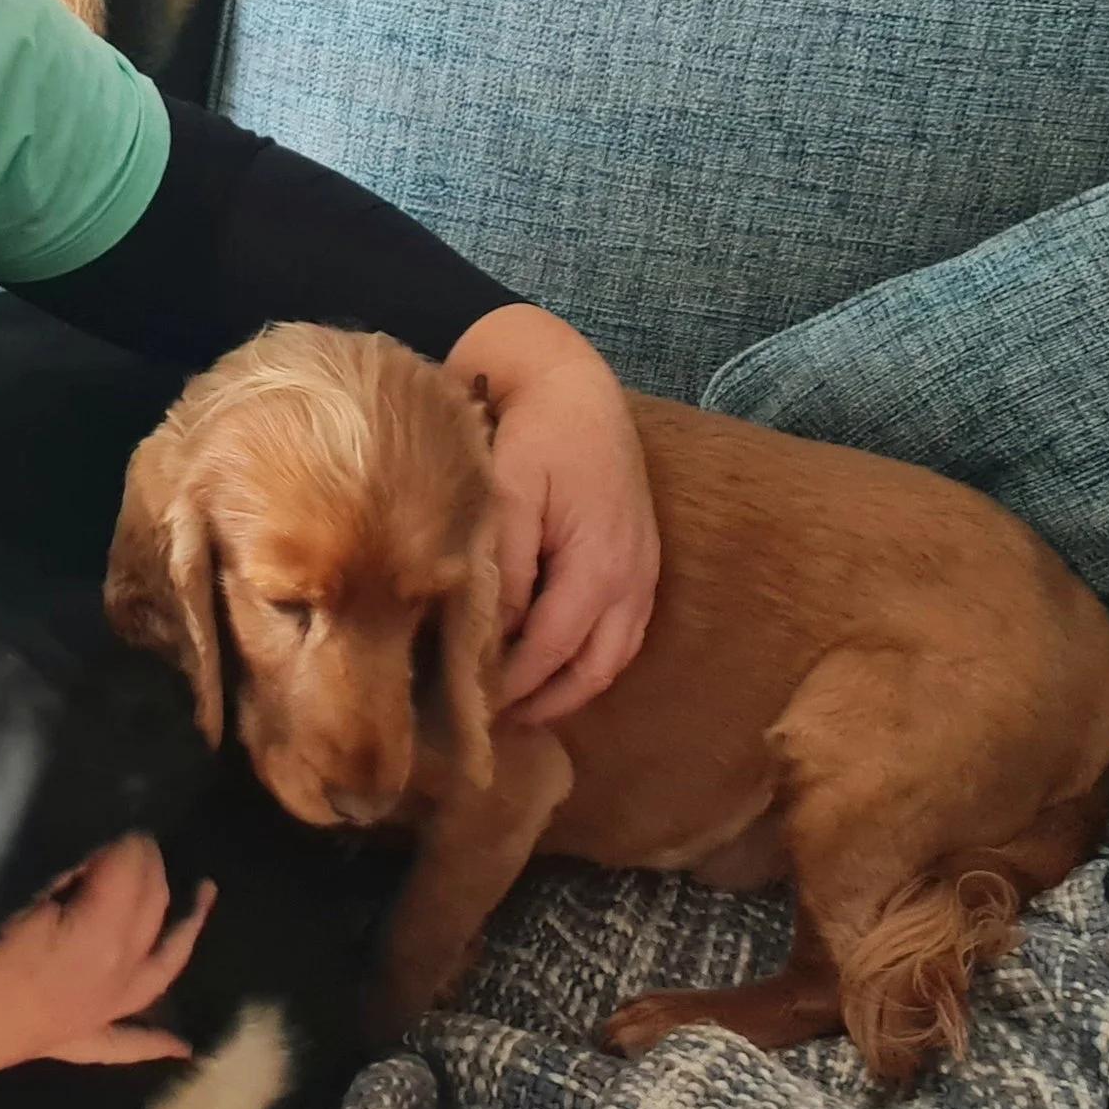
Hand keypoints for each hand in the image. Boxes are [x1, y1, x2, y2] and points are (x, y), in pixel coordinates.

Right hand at [0, 834, 211, 1102]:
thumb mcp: (1, 891)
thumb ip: (50, 861)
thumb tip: (79, 826)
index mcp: (99, 940)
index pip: (130, 867)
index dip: (123, 829)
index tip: (108, 796)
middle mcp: (112, 979)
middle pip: (150, 906)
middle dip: (146, 861)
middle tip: (124, 822)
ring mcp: (96, 1014)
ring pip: (157, 969)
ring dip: (182, 932)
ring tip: (206, 895)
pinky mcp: (70, 1040)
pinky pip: (122, 1043)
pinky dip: (152, 1043)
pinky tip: (180, 1047)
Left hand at [443, 302, 657, 727]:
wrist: (570, 381)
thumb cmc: (534, 433)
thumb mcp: (510, 497)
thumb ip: (506, 569)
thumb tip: (491, 638)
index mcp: (600, 566)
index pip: (551, 652)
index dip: (511, 688)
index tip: (467, 711)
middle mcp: (631, 579)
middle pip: (590, 671)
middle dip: (541, 704)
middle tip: (489, 727)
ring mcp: (641, 572)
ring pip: (609, 658)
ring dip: (565, 690)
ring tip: (515, 709)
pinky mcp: (637, 561)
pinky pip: (619, 633)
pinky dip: (584, 661)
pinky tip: (547, 666)